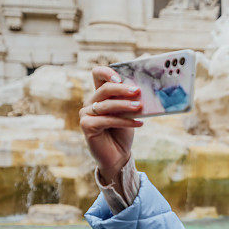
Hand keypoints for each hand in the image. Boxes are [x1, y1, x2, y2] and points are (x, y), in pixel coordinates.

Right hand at [79, 66, 143, 182]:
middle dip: (122, 89)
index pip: (98, 75)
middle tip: (138, 91)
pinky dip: (125, 121)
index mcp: (100, 94)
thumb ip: (129, 100)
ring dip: (125, 105)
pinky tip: (139, 123)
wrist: (118, 156)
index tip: (121, 76)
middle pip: (104, 89)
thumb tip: (142, 87)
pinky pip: (107, 120)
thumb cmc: (123, 132)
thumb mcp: (128, 113)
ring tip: (140, 107)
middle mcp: (91, 102)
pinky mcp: (86, 126)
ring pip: (106, 105)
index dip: (107, 72)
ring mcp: (86, 114)